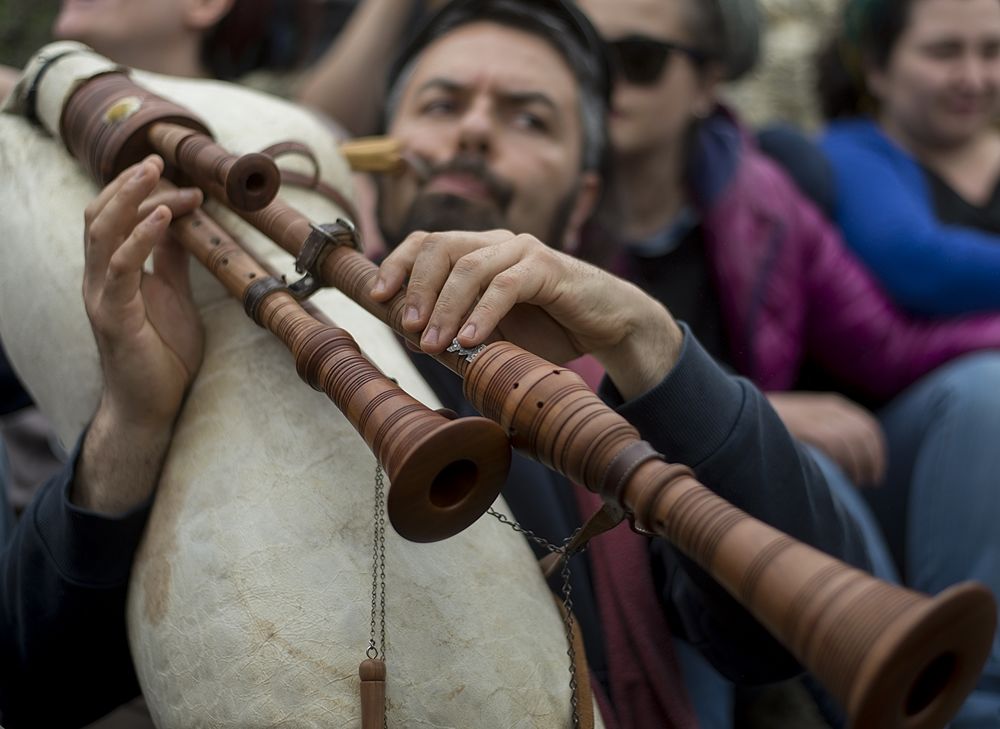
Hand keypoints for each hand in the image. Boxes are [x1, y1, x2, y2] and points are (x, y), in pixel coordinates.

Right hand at [83, 155, 203, 429]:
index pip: (116, 219)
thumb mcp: (174, 296)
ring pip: (102, 232)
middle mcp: (100, 279)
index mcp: (113, 273)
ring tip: (156, 172)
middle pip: (100, 216)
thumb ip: (172, 261)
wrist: (151, 405)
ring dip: (130, 198)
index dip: (143, 194)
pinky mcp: (112, 315)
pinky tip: (164, 217)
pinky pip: (122, 267)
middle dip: (128, 184)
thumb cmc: (162, 355)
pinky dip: (141, 237)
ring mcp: (101, 295)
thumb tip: (183, 224)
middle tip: (158, 159)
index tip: (181, 181)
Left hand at [371, 229, 683, 398]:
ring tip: (434, 344)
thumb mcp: (495, 330)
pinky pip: (506, 285)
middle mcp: (498, 243)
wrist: (608, 328)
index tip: (377, 295)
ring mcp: (524, 251)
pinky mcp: (548, 268)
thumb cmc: (549, 330)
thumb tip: (414, 337)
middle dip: (417, 287)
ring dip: (445, 307)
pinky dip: (483, 313)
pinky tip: (470, 339)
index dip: (398, 263)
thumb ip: (459, 327)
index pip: (428, 242)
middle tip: (409, 327)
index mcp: (479, 251)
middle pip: (441, 247)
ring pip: (470, 266)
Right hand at [767, 391, 886, 485]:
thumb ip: (828, 431)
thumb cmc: (774, 424)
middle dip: (871, 462)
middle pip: (864, 436)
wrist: (741, 413)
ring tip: (852, 483)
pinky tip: (837, 475)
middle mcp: (828, 409)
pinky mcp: (804, 426)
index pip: (869, 428)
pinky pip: (833, 443)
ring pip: (851, 441)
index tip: (875, 474)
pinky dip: (839, 461)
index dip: (877, 453)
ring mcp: (815, 416)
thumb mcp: (807, 421)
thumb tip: (854, 459)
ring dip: (857, 465)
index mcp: (834, 405)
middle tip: (867, 482)